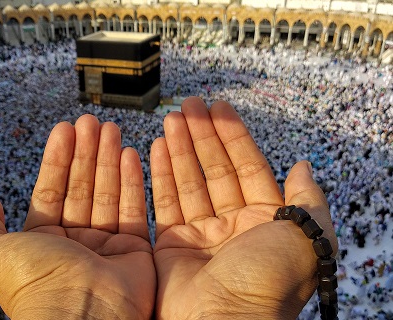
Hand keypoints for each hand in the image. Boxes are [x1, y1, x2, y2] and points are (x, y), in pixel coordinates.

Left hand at [0, 115, 155, 318]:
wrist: (78, 316)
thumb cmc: (32, 284)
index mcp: (42, 239)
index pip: (51, 189)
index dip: (57, 158)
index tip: (64, 128)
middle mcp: (74, 240)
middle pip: (82, 185)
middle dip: (85, 151)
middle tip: (90, 121)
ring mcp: (105, 244)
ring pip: (107, 192)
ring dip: (107, 158)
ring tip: (109, 128)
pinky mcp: (133, 250)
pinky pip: (133, 208)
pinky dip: (131, 180)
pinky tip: (129, 153)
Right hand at [150, 98, 337, 318]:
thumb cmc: (268, 284)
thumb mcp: (305, 236)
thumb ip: (308, 199)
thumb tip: (304, 167)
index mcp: (266, 222)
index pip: (248, 167)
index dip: (234, 136)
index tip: (220, 108)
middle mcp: (234, 226)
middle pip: (215, 169)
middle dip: (203, 135)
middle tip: (190, 105)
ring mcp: (202, 235)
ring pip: (189, 181)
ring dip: (180, 148)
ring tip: (172, 119)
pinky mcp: (173, 245)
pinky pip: (166, 202)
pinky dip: (161, 174)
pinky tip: (158, 147)